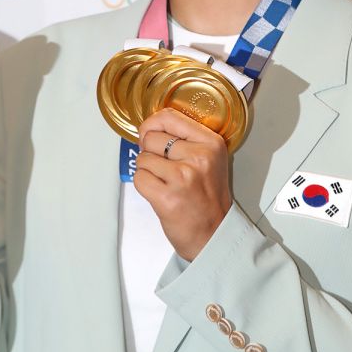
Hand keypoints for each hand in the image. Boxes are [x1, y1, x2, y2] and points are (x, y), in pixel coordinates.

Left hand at [135, 108, 232, 260]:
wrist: (213, 234)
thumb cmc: (208, 199)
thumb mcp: (209, 160)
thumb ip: (185, 139)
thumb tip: (149, 128)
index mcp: (211, 142)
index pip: (169, 117)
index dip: (151, 125)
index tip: (149, 135)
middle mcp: (199, 157)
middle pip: (151, 137)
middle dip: (150, 152)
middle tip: (165, 169)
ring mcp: (183, 177)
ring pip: (142, 158)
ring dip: (147, 171)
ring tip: (165, 183)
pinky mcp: (167, 197)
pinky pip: (139, 178)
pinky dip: (144, 185)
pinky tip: (160, 193)